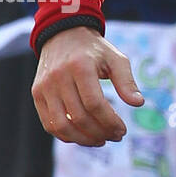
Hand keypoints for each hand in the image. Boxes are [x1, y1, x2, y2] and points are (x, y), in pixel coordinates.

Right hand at [33, 27, 143, 146]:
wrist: (64, 36)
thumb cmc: (95, 50)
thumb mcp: (116, 58)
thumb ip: (126, 81)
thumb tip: (139, 103)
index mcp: (80, 66)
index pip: (95, 104)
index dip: (110, 121)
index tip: (123, 130)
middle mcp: (58, 77)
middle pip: (78, 117)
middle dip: (100, 132)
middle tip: (115, 137)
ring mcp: (44, 87)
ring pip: (60, 125)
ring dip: (82, 139)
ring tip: (101, 140)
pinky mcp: (37, 94)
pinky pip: (48, 123)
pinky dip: (66, 135)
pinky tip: (83, 137)